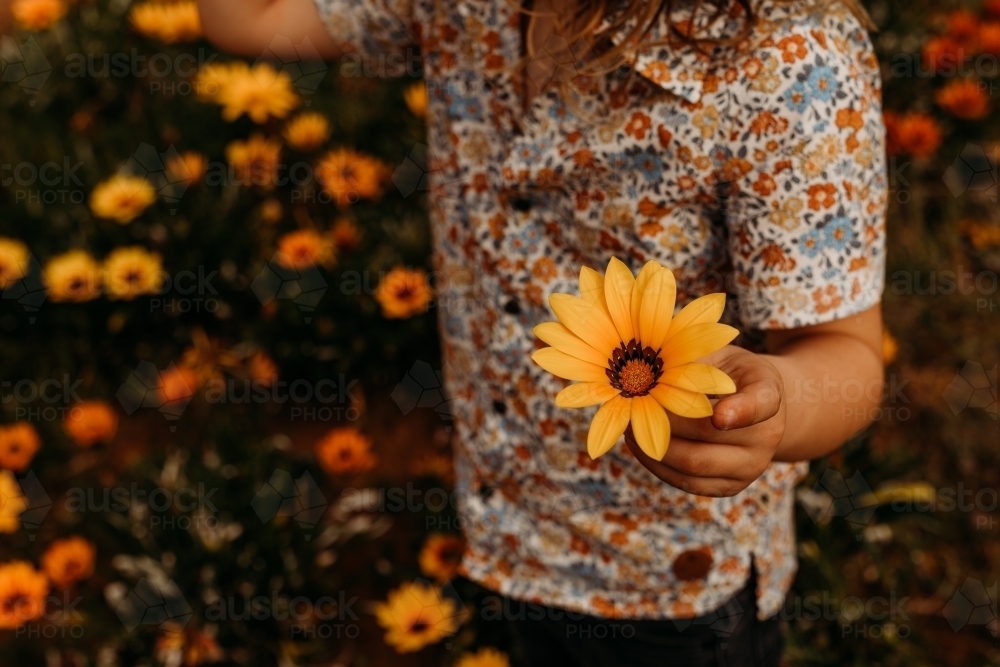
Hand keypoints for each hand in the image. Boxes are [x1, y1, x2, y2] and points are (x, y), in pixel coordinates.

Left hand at [624, 345, 785, 496]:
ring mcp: (751, 467)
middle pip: (708, 435)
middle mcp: (768, 436)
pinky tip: (640, 446)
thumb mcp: (717, 354)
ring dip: (653, 447)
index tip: (718, 416)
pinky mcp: (729, 487)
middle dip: (663, 422)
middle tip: (632, 409)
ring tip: (629, 427)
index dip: (741, 411)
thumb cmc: (726, 372)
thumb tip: (650, 375)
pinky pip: (686, 483)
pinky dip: (657, 466)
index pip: (761, 403)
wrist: (750, 406)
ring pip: (692, 465)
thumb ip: (694, 362)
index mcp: (768, 393)